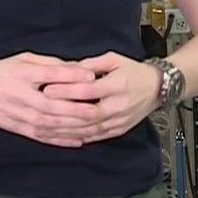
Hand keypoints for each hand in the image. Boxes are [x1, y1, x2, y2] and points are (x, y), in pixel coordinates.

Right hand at [0, 53, 101, 147]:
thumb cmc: (4, 70)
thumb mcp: (25, 58)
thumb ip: (50, 64)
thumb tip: (77, 67)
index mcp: (23, 74)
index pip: (51, 75)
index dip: (72, 75)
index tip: (92, 75)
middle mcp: (22, 96)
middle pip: (53, 105)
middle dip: (78, 108)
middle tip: (100, 108)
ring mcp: (20, 115)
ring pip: (51, 124)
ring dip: (73, 127)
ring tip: (95, 126)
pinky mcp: (19, 128)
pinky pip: (43, 137)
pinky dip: (61, 140)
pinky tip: (78, 140)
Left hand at [40, 51, 161, 143]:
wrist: (157, 88)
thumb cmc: (133, 71)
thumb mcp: (114, 59)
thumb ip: (90, 64)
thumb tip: (67, 69)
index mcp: (118, 85)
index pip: (89, 90)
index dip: (67, 90)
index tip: (46, 88)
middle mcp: (119, 105)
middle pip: (87, 113)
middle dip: (61, 113)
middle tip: (40, 110)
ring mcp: (119, 121)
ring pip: (88, 129)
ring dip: (65, 129)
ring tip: (45, 127)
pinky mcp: (118, 130)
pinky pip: (94, 137)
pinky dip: (77, 138)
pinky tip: (61, 137)